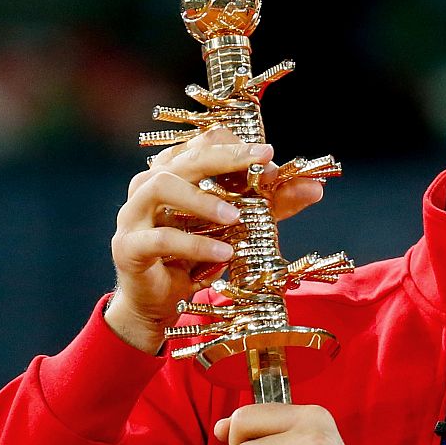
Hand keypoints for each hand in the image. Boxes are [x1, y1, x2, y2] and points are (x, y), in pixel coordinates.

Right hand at [105, 127, 325, 352]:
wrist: (158, 301)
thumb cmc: (196, 256)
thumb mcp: (238, 228)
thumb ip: (272, 206)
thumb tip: (316, 189)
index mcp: (174, 170)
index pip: (204, 143)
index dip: (238, 148)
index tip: (270, 159)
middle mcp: (148, 184)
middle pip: (185, 158)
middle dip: (226, 159)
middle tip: (262, 162)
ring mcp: (133, 214)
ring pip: (161, 187)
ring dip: (203, 199)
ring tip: (237, 217)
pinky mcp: (129, 247)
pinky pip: (161, 239)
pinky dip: (195, 245)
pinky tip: (224, 255)